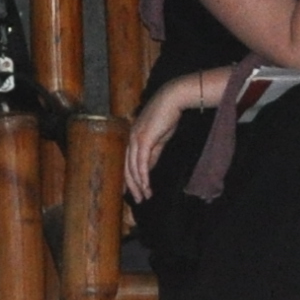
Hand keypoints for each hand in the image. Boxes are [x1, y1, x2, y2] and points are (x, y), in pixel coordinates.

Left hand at [126, 72, 216, 200]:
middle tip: (138, 200)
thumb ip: (153, 153)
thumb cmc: (168, 115)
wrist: (173, 99)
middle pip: (127, 167)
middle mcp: (130, 138)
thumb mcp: (159, 138)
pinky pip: (141, 162)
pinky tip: (146, 186)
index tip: (133, 191)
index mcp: (133, 137)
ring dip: (138, 184)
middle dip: (131, 186)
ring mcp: (135, 139)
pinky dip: (143, 176)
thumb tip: (148, 167)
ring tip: (144, 196)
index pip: (127, 162)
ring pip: (133, 167)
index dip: (129, 178)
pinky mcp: (143, 139)